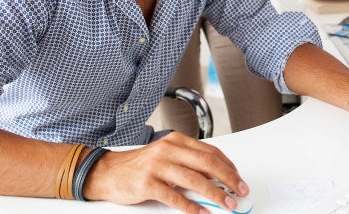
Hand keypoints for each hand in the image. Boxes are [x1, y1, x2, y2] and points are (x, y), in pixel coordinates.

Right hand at [83, 132, 248, 212]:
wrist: (108, 172)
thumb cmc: (139, 165)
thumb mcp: (166, 156)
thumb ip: (189, 162)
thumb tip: (217, 177)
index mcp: (176, 141)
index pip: (210, 151)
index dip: (228, 166)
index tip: (239, 179)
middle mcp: (168, 150)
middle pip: (207, 163)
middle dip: (228, 179)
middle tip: (240, 191)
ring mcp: (157, 166)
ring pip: (194, 180)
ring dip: (215, 194)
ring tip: (227, 204)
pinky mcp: (147, 183)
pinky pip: (175, 197)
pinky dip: (191, 207)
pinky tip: (202, 213)